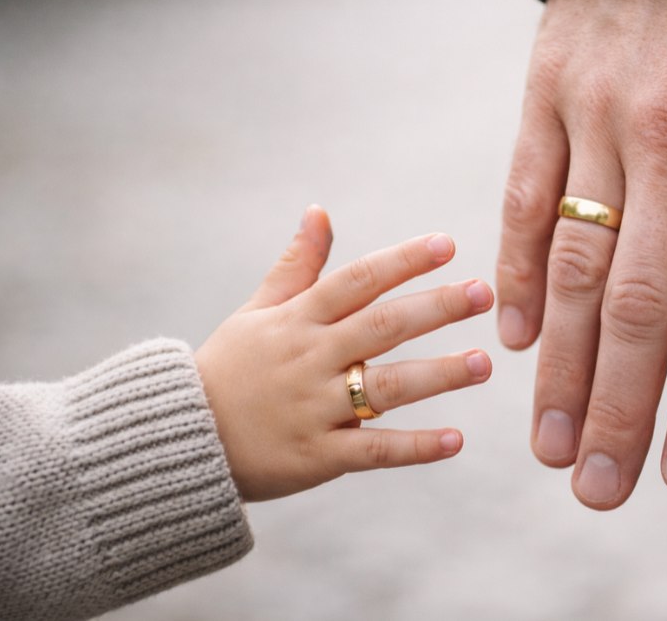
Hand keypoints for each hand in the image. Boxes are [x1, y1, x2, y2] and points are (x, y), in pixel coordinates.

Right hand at [196, 206, 493, 501]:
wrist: (182, 440)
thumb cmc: (230, 368)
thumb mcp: (257, 312)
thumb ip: (297, 265)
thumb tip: (319, 210)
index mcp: (297, 319)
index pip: (357, 281)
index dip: (402, 261)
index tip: (447, 245)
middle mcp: (310, 358)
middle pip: (381, 327)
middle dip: (434, 308)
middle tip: (483, 293)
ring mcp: (314, 408)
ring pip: (385, 387)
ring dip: (438, 375)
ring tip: (484, 362)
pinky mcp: (317, 456)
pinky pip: (373, 451)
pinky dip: (414, 447)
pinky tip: (455, 440)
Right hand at [497, 0, 666, 508]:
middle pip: (639, 304)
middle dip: (616, 408)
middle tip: (596, 489)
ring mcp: (605, 116)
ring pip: (570, 261)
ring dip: (557, 363)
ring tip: (547, 442)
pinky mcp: (552, 89)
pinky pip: (524, 192)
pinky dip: (515, 269)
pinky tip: (514, 335)